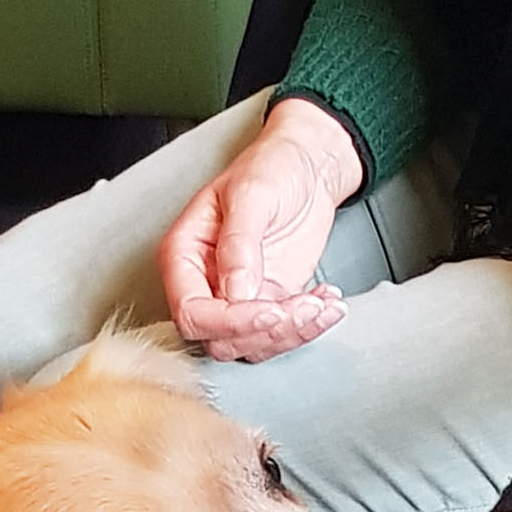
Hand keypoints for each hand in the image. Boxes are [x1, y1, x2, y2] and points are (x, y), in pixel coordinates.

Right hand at [160, 100, 363, 361]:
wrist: (306, 166)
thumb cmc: (271, 167)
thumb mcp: (252, 195)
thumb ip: (239, 243)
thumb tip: (235, 291)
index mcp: (184, 255)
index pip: (191, 311)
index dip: (229, 321)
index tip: (270, 309)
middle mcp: (204, 283)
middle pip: (219, 338)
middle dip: (266, 330)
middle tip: (305, 307)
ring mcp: (237, 297)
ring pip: (253, 345)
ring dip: (294, 333)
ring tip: (324, 302)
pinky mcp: (269, 301)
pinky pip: (282, 334)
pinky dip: (310, 327)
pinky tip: (328, 302)